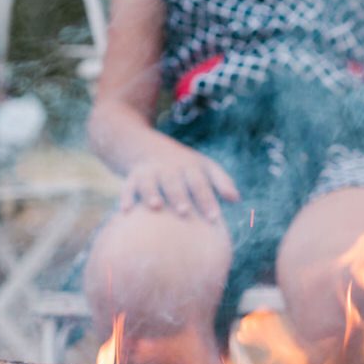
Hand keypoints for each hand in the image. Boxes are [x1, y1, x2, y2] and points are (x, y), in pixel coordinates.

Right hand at [119, 140, 240, 220]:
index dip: (207, 199)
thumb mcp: (203, 166)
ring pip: (150, 182)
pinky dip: (126, 197)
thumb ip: (221, 181)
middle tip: (184, 211)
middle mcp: (169, 168)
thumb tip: (237, 199)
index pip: (200, 182)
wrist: (144, 145)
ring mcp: (150, 171)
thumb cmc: (183, 164)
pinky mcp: (133, 176)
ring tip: (155, 206)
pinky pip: (128, 186)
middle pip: (175, 182)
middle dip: (179, 196)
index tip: (214, 218)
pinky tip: (126, 211)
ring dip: (152, 193)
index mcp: (189, 167)